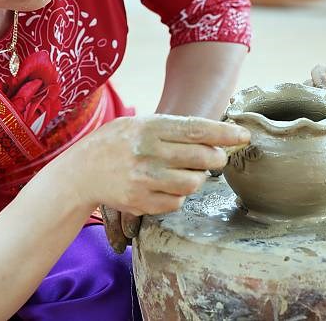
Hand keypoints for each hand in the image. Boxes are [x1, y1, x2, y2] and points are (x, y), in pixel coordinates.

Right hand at [65, 114, 249, 249]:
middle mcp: (148, 153)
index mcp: (150, 127)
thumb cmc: (117, 142)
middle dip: (217, 158)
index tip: (244, 136)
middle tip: (216, 158)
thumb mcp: (141, 123)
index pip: (197, 130)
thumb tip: (216, 136)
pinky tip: (167, 186)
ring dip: (197, 178)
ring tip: (186, 172)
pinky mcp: (141, 203)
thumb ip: (174, 128)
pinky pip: (177, 202)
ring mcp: (144, 180)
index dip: (225, 133)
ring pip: (193, 183)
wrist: (81, 171)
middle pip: (202, 158)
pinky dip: (179, 195)